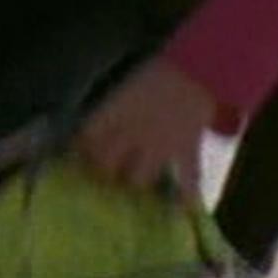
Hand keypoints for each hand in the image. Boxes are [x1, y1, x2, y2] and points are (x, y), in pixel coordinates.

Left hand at [73, 57, 215, 204]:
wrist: (198, 68)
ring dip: (135, 181)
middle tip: (104, 171)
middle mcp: (133, 134)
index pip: (88, 137)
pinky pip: (188, 179)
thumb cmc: (162, 69)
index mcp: (116, 112)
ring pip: (138, 179)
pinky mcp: (186, 150)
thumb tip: (102, 120)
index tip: (78, 150)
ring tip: (135, 183)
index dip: (81, 146)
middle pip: (107, 166)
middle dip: (103, 170)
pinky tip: (184, 208)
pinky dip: (187, 195)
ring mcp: (160, 147)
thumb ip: (115, 104)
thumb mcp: (130, 82)